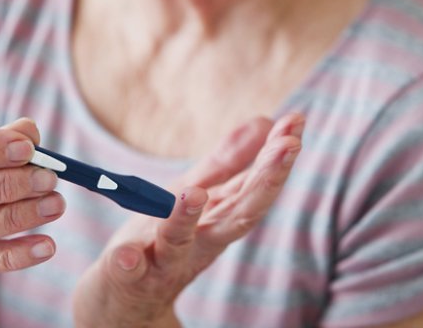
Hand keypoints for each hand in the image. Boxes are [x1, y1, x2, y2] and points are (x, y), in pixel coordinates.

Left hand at [72, 113, 304, 326]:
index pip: (254, 185)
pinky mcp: (128, 279)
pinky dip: (128, 264)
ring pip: (178, 243)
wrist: (126, 300)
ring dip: (185, 219)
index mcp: (218, 218)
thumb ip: (228, 162)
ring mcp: (164, 261)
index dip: (276, 155)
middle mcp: (200, 242)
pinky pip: (128, 274)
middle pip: (237, 215)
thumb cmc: (164, 239)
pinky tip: (126, 255)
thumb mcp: (197, 193)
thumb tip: (266, 121)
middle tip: (287, 146)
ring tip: (192, 194)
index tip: (296, 122)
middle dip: (264, 181)